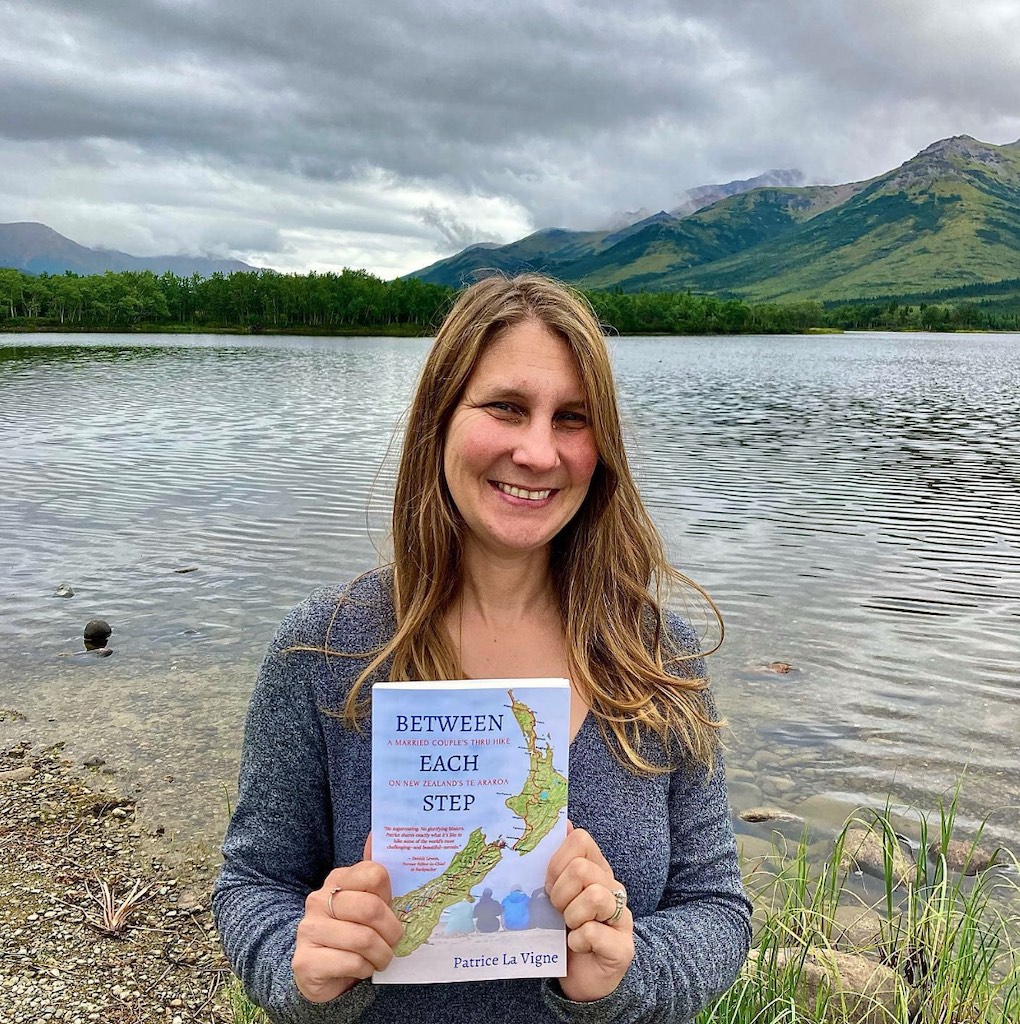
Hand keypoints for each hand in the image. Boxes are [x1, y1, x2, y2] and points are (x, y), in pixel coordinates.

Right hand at [292, 835, 403, 1002]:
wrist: (320, 973)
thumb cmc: (351, 933)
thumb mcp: (366, 903)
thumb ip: (373, 875)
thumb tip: (375, 833)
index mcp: (337, 879)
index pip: (374, 874)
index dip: (390, 897)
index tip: (392, 911)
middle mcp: (318, 900)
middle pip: (371, 908)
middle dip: (391, 931)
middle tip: (393, 942)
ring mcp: (308, 930)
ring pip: (363, 939)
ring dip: (381, 955)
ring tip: (380, 958)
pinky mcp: (306, 961)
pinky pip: (351, 962)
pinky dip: (365, 969)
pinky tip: (362, 968)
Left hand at [545, 822, 634, 1001]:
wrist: (581, 978)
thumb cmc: (566, 930)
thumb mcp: (556, 894)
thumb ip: (559, 861)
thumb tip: (563, 822)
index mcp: (596, 870)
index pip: (581, 840)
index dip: (557, 860)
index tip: (549, 883)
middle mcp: (613, 889)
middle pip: (582, 869)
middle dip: (560, 893)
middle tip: (557, 910)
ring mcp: (621, 918)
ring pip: (594, 897)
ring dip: (571, 915)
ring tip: (570, 927)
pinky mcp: (623, 948)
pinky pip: (593, 932)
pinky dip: (577, 940)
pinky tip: (577, 945)